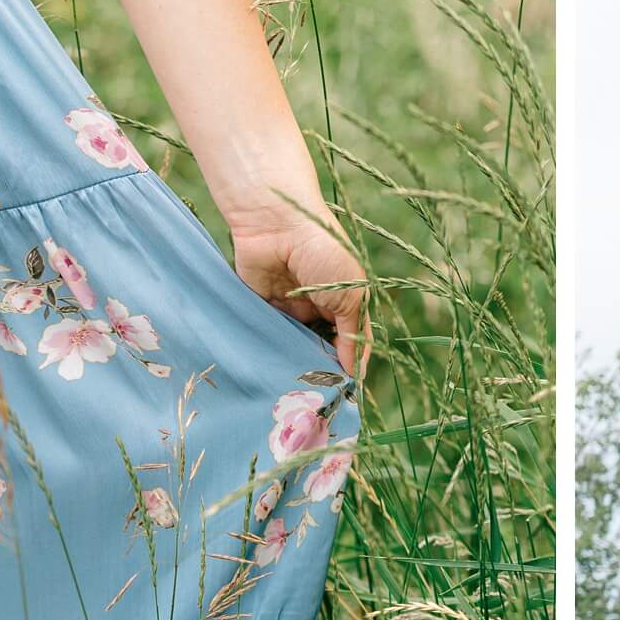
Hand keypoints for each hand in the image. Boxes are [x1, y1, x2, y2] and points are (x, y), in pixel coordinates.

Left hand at [230, 214, 369, 377]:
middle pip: (323, 347)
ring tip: (300, 389)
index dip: (351, 366)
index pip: (351, 342)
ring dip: (297, 363)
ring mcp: (291, 307)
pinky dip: (273, 350)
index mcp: (345, 300)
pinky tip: (276, 372)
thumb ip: (353, 335)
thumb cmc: (324, 251)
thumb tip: (356, 372)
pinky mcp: (264, 306)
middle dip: (323, 369)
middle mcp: (319, 306)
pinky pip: (270, 335)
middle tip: (323, 398)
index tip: (348, 393)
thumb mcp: (352, 293)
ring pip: (296, 345)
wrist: (277, 222)